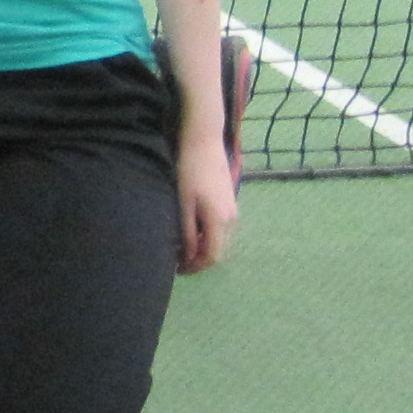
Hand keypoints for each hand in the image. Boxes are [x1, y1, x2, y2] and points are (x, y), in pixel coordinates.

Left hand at [176, 136, 240, 274]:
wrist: (205, 143)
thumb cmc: (190, 171)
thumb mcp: (184, 203)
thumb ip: (187, 231)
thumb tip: (187, 255)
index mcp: (220, 221)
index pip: (212, 255)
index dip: (195, 266)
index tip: (178, 269)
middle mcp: (232, 220)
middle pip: (219, 251)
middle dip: (200, 260)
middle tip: (178, 262)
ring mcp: (234, 212)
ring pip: (221, 241)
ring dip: (204, 249)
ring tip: (182, 249)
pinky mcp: (230, 204)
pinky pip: (222, 230)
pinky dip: (208, 237)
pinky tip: (192, 233)